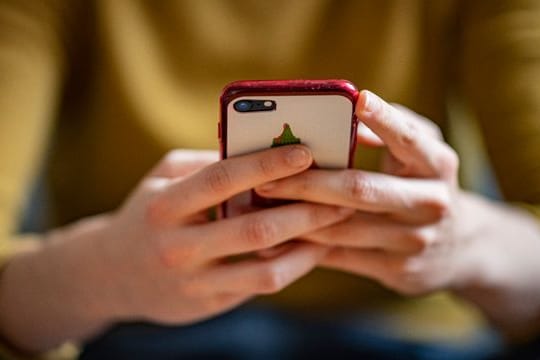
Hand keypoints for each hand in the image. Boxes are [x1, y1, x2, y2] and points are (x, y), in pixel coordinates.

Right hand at [97, 147, 352, 323]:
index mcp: (166, 205)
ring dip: (309, 244)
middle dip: (305, 209)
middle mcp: (178, 245)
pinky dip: (294, 265)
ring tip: (337, 222)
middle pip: (254, 227)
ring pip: (266, 266)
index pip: (222, 179)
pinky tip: (313, 247)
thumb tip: (261, 148)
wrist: (112, 274)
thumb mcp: (164, 179)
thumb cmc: (148, 214)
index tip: (306, 152)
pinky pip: (262, 284)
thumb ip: (207, 164)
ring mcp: (195, 280)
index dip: (267, 164)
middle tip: (342, 194)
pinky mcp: (210, 302)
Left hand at [255, 90, 461, 295]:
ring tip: (260, 205)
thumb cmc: (425, 185)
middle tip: (266, 177)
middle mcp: (431, 203)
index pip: (408, 139)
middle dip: (307, 182)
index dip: (383, 119)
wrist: (460, 248)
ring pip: (343, 228)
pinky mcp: (398, 271)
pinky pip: (340, 258)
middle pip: (360, 190)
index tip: (356, 99)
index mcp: (438, 165)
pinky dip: (305, 247)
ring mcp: (414, 241)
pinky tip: (276, 238)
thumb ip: (391, 131)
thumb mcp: (422, 154)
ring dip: (297, 217)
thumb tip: (346, 118)